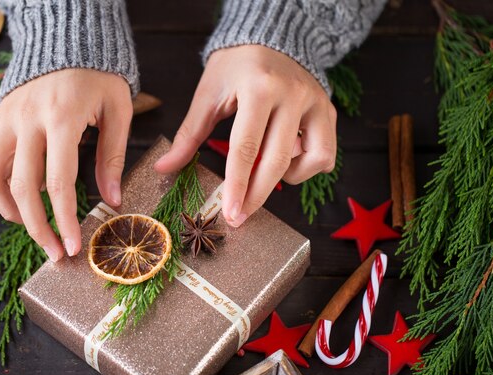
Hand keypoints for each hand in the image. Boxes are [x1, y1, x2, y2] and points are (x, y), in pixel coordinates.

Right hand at [0, 69, 132, 261]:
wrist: (68, 39)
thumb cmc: (100, 76)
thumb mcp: (118, 112)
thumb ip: (113, 158)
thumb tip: (113, 201)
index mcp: (62, 118)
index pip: (60, 183)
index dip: (66, 220)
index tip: (74, 247)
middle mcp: (28, 120)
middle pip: (24, 188)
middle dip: (40, 229)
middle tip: (56, 254)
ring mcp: (7, 120)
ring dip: (14, 214)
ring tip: (38, 233)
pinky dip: (1, 193)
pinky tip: (22, 207)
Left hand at [154, 45, 336, 226]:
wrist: (269, 39)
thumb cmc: (234, 68)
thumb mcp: (208, 95)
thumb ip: (189, 135)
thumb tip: (164, 168)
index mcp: (258, 88)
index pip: (246, 148)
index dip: (237, 185)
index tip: (230, 213)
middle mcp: (292, 95)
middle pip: (277, 161)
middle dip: (256, 196)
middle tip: (240, 217)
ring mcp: (315, 103)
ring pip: (310, 160)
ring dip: (285, 179)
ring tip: (264, 172)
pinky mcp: (328, 111)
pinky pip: (326, 154)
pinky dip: (306, 168)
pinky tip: (287, 160)